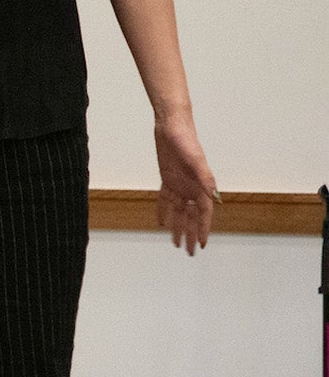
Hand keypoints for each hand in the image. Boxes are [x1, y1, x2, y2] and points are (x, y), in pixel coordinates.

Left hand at [152, 111, 216, 255]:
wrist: (171, 125)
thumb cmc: (185, 139)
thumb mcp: (195, 159)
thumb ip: (204, 178)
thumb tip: (213, 198)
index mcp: (201, 185)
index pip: (204, 214)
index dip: (203, 229)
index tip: (202, 244)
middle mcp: (192, 187)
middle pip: (192, 216)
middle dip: (192, 234)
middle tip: (190, 251)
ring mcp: (180, 184)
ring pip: (180, 212)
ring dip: (179, 227)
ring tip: (177, 243)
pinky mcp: (168, 179)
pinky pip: (165, 200)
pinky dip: (164, 212)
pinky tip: (162, 223)